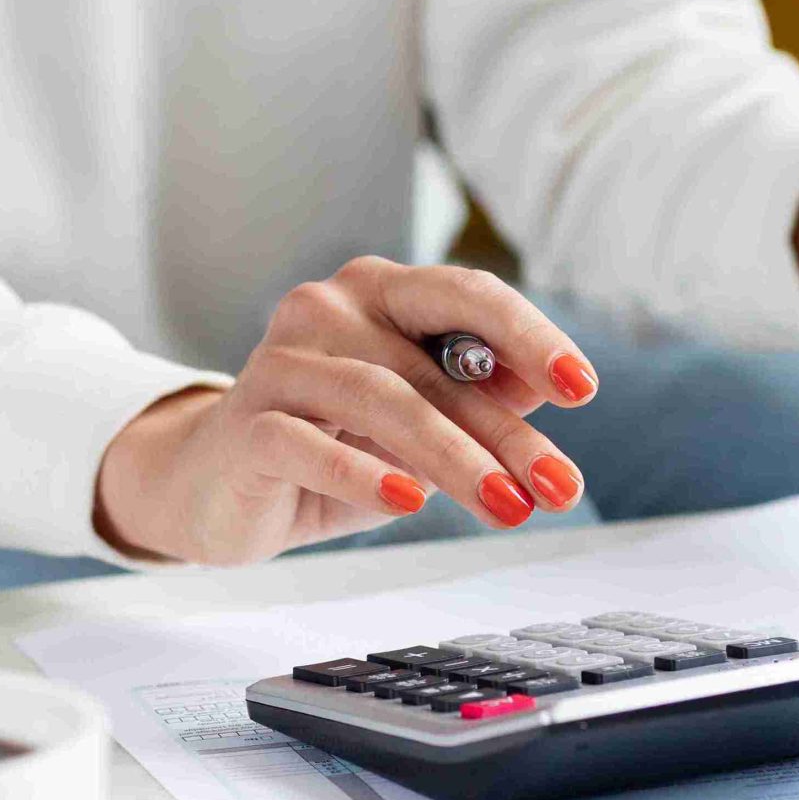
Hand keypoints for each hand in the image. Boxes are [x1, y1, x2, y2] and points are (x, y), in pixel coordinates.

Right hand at [92, 258, 598, 565]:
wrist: (216, 486)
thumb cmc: (329, 446)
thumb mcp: (418, 424)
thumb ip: (475, 397)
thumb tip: (548, 386)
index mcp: (379, 292)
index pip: (466, 296)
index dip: (530, 336)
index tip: (583, 388)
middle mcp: (327, 309)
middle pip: (431, 361)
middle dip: (506, 429)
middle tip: (557, 486)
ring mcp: (280, 361)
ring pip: (380, 399)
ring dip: (453, 458)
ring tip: (506, 507)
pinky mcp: (245, 423)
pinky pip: (307, 443)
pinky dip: (362, 472)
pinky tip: (409, 500)